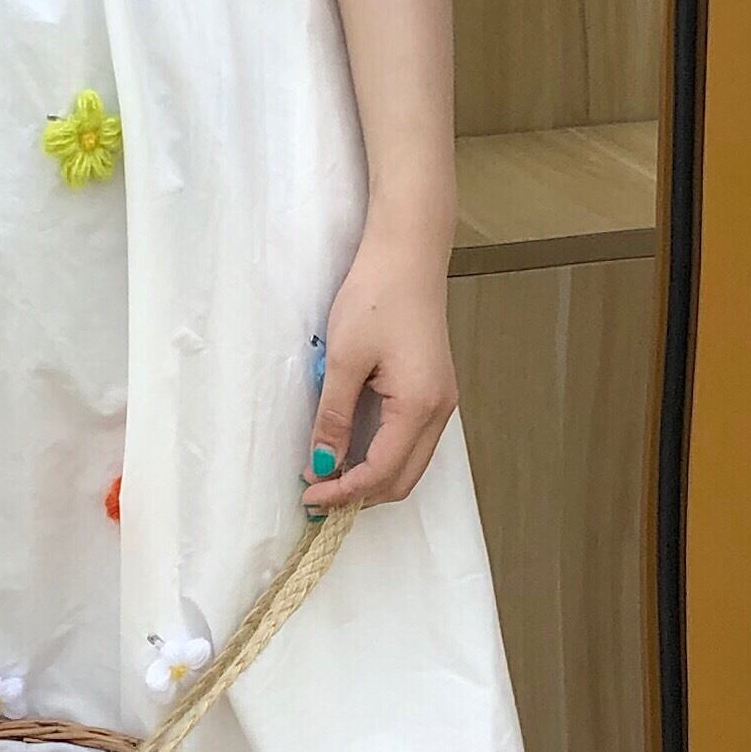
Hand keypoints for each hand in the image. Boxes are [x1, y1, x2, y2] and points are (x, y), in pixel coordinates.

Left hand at [307, 227, 457, 507]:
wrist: (407, 255)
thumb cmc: (376, 297)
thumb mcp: (344, 360)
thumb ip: (333, 417)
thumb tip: (323, 465)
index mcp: (419, 406)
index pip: (381, 472)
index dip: (344, 492)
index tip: (309, 497)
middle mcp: (440, 412)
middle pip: (402, 479)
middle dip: (361, 495)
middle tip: (317, 495)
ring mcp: (442, 402)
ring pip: (409, 464)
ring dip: (371, 478)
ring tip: (330, 476)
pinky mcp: (434, 391)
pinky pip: (412, 442)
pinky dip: (383, 457)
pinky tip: (353, 449)